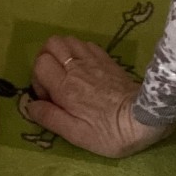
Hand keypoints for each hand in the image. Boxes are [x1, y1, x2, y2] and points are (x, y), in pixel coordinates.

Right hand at [23, 37, 167, 157]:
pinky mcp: (108, 60)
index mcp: (66, 88)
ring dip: (62, 53)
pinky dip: (79, 52)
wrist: (144, 120)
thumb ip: (50, 118)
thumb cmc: (108, 133)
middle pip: (52, 44)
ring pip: (68, 40)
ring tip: (66, 73)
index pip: (40, 63)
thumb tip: (30, 106)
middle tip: (53, 80)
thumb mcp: (75, 135)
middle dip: (46, 59)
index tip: (48, 97)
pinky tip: (83, 69)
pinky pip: (86, 44)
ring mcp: (94, 61)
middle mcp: (78, 68)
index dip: (37, 78)